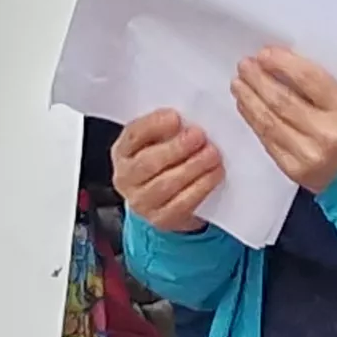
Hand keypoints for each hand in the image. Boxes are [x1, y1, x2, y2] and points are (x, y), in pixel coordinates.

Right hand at [112, 110, 226, 235]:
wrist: (165, 200)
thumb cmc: (163, 161)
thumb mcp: (159, 141)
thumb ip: (168, 129)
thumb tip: (188, 119)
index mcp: (123, 151)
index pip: (133, 135)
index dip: (154, 125)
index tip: (176, 118)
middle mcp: (126, 178)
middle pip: (148, 162)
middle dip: (177, 148)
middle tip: (199, 136)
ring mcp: (141, 201)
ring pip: (165, 184)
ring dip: (192, 167)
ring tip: (212, 154)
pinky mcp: (161, 218)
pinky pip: (181, 204)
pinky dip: (200, 187)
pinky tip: (213, 174)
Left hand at [232, 46, 336, 194]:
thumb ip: (326, 82)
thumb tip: (287, 65)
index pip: (309, 80)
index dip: (282, 64)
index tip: (264, 54)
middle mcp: (328, 134)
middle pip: (283, 100)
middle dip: (259, 80)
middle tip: (245, 65)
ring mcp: (309, 155)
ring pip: (270, 121)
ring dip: (250, 99)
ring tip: (239, 83)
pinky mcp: (295, 170)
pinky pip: (268, 141)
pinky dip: (254, 120)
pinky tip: (247, 106)